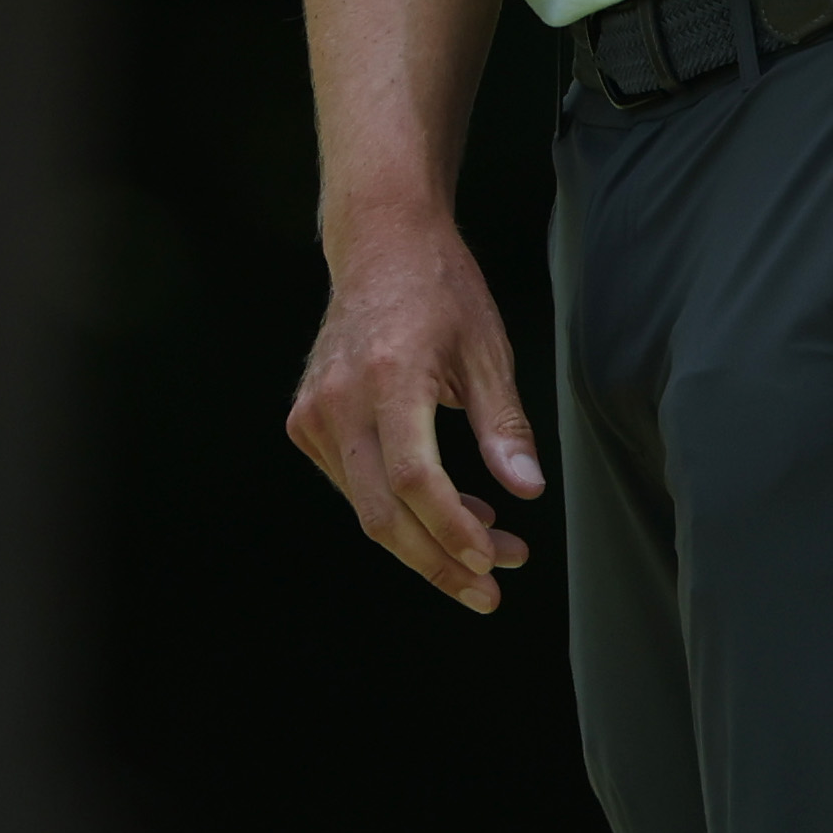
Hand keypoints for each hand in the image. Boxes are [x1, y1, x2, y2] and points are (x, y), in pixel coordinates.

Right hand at [283, 221, 544, 612]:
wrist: (379, 244)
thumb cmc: (440, 290)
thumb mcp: (487, 350)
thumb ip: (504, 425)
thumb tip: (526, 491)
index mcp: (388, 377)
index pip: (415, 480)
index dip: (453, 530)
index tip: (494, 559)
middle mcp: (339, 400)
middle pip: (382, 513)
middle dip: (439, 561)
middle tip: (490, 588)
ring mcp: (314, 413)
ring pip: (366, 508)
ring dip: (425, 539)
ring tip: (487, 539)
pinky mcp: (305, 422)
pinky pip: (353, 486)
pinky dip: (398, 508)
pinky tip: (446, 507)